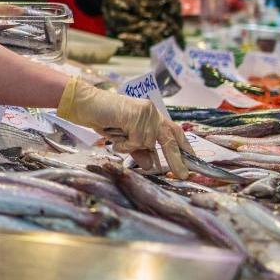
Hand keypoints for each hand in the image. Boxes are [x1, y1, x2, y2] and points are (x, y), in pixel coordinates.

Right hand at [55, 78, 192, 178]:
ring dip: (130, 145)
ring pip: (147, 143)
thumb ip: (140, 150)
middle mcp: (152, 112)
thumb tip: (152, 165)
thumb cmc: (103, 119)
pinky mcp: (138, 116)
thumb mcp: (125, 138)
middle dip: (176, 159)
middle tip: (184, 175)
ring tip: (116, 135)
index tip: (193, 162)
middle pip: (169, 139)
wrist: (86, 104)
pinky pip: (136, 141)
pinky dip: (124, 143)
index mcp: (152, 116)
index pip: (174, 131)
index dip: (184, 147)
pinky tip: (114, 133)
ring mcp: (146, 113)